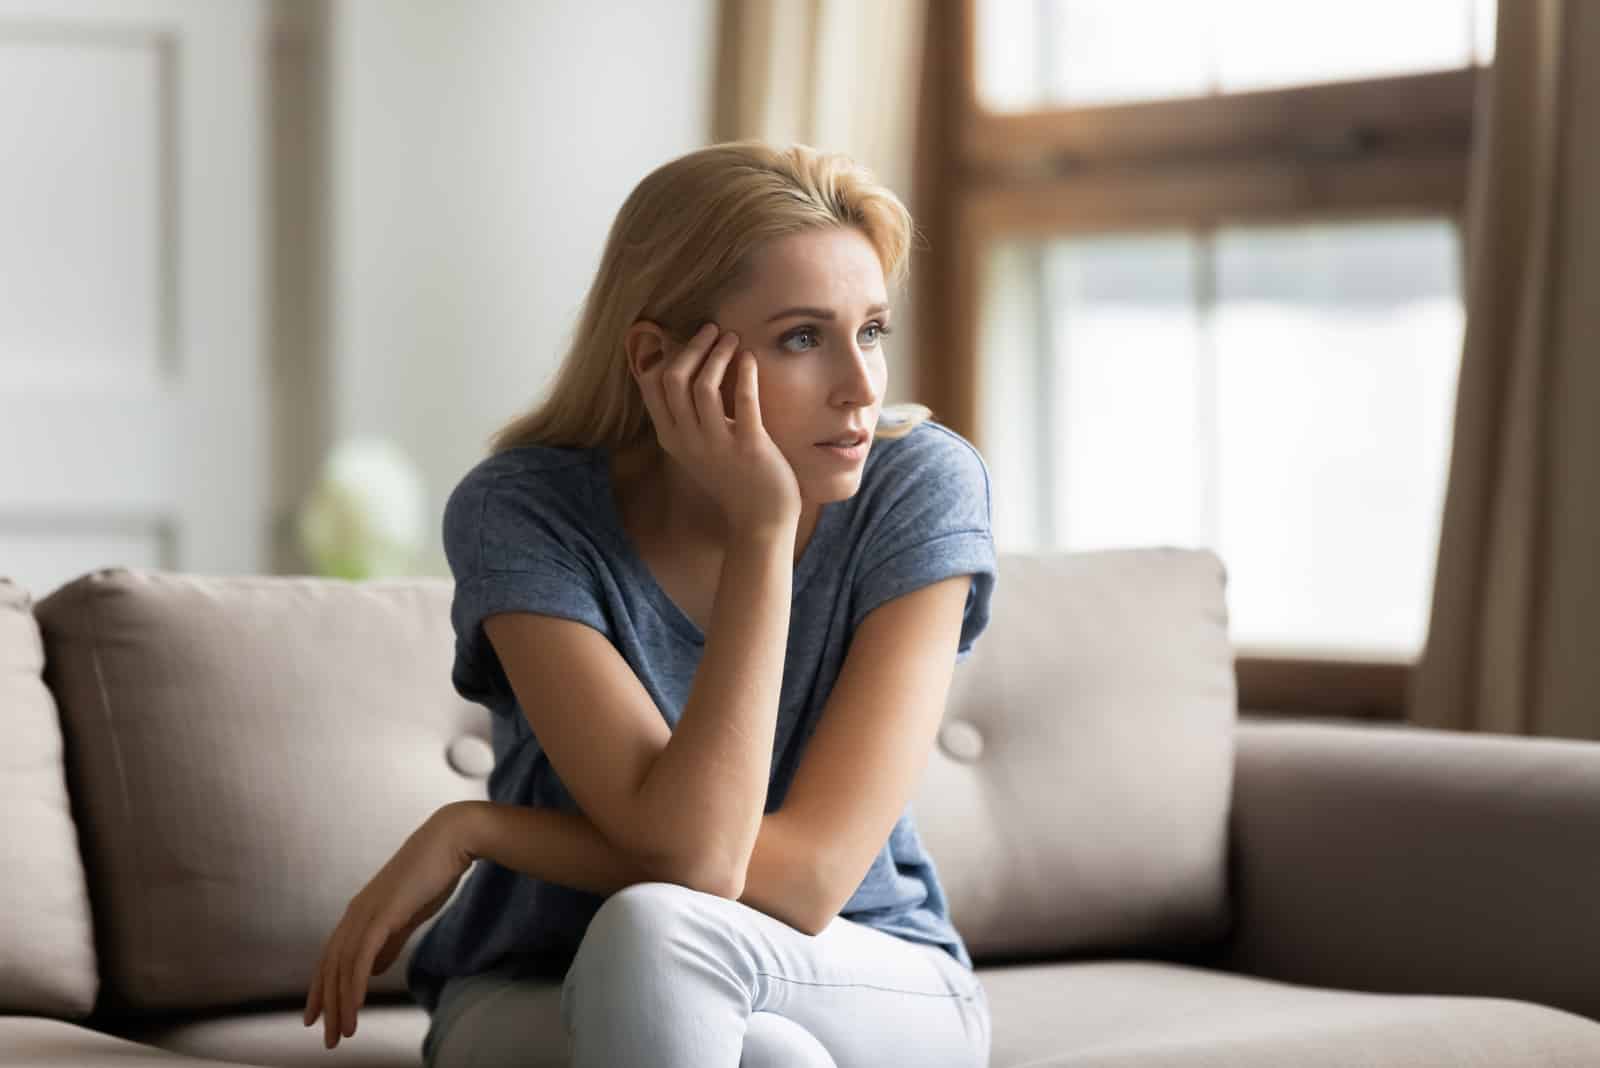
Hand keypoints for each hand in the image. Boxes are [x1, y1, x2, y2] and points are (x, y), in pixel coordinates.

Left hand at [303, 803, 475, 1048]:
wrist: (451, 840)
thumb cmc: (434, 872)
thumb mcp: (408, 914)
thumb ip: (390, 941)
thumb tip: (373, 968)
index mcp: (360, 912)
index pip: (332, 957)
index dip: (323, 988)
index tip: (318, 1017)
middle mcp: (355, 912)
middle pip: (330, 967)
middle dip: (327, 1005)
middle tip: (328, 1038)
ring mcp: (366, 913)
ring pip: (342, 967)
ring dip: (340, 1003)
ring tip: (343, 1033)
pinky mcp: (381, 915)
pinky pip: (360, 959)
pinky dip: (354, 987)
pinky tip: (353, 1008)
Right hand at [638, 322, 802, 536]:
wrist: (760, 519)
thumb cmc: (733, 478)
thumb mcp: (697, 449)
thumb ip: (687, 418)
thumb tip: (685, 372)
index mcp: (672, 437)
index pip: (651, 386)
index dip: (665, 354)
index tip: (685, 339)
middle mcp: (688, 440)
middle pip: (673, 379)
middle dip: (692, 347)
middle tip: (712, 330)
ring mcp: (716, 444)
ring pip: (703, 385)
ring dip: (717, 354)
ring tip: (732, 338)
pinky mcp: (748, 447)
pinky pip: (744, 401)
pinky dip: (745, 372)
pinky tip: (749, 357)